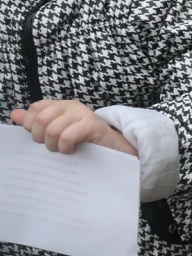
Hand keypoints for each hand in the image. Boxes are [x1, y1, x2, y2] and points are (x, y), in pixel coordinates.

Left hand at [10, 100, 136, 155]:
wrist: (113, 148)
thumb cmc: (83, 140)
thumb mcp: (57, 130)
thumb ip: (36, 122)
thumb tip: (14, 114)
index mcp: (61, 105)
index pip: (36, 108)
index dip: (31, 125)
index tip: (39, 138)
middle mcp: (71, 105)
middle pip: (41, 119)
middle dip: (40, 138)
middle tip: (51, 146)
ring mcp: (82, 113)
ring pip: (52, 130)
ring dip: (54, 146)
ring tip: (63, 149)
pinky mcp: (91, 124)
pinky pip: (67, 136)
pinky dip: (65, 147)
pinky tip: (72, 150)